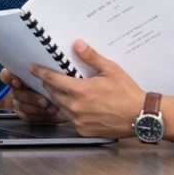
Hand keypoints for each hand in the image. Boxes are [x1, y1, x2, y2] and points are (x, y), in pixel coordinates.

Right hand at [0, 67, 65, 123]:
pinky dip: (38, 116)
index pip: (6, 75)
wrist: (69, 103)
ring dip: (36, 108)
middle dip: (30, 97)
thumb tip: (45, 71)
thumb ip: (48, 73)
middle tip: (44, 100)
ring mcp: (20, 101)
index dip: (9, 78)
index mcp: (22, 74)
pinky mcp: (25, 114)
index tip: (18, 82)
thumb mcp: (58, 76)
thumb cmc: (63, 86)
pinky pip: (25, 116)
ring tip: (51, 108)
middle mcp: (18, 88)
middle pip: (15, 92)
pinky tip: (48, 113)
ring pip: (20, 105)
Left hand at [26, 41, 145, 137]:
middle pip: (53, 93)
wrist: (141, 117)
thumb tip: (77, 44)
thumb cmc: (127, 92)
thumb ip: (91, 57)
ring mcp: (78, 121)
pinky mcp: (83, 130)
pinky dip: (70, 111)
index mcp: (79, 91)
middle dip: (50, 84)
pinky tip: (77, 105)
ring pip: (60, 107)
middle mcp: (75, 107)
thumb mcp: (111, 70)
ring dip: (59, 98)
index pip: (51, 80)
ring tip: (65, 91)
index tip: (32, 68)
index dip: (40, 73)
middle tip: (50, 77)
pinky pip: (69, 119)